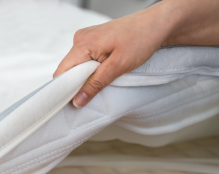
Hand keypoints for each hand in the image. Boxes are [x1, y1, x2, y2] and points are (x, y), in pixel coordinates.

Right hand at [53, 3, 172, 107]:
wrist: (157, 24)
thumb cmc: (141, 39)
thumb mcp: (117, 66)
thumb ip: (95, 84)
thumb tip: (77, 101)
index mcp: (83, 43)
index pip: (61, 72)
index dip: (64, 89)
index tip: (71, 103)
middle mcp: (80, 39)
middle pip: (67, 70)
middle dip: (76, 85)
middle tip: (89, 96)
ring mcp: (86, 39)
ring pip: (76, 66)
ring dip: (84, 78)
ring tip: (100, 82)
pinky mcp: (93, 41)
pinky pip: (84, 60)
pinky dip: (90, 71)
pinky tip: (102, 73)